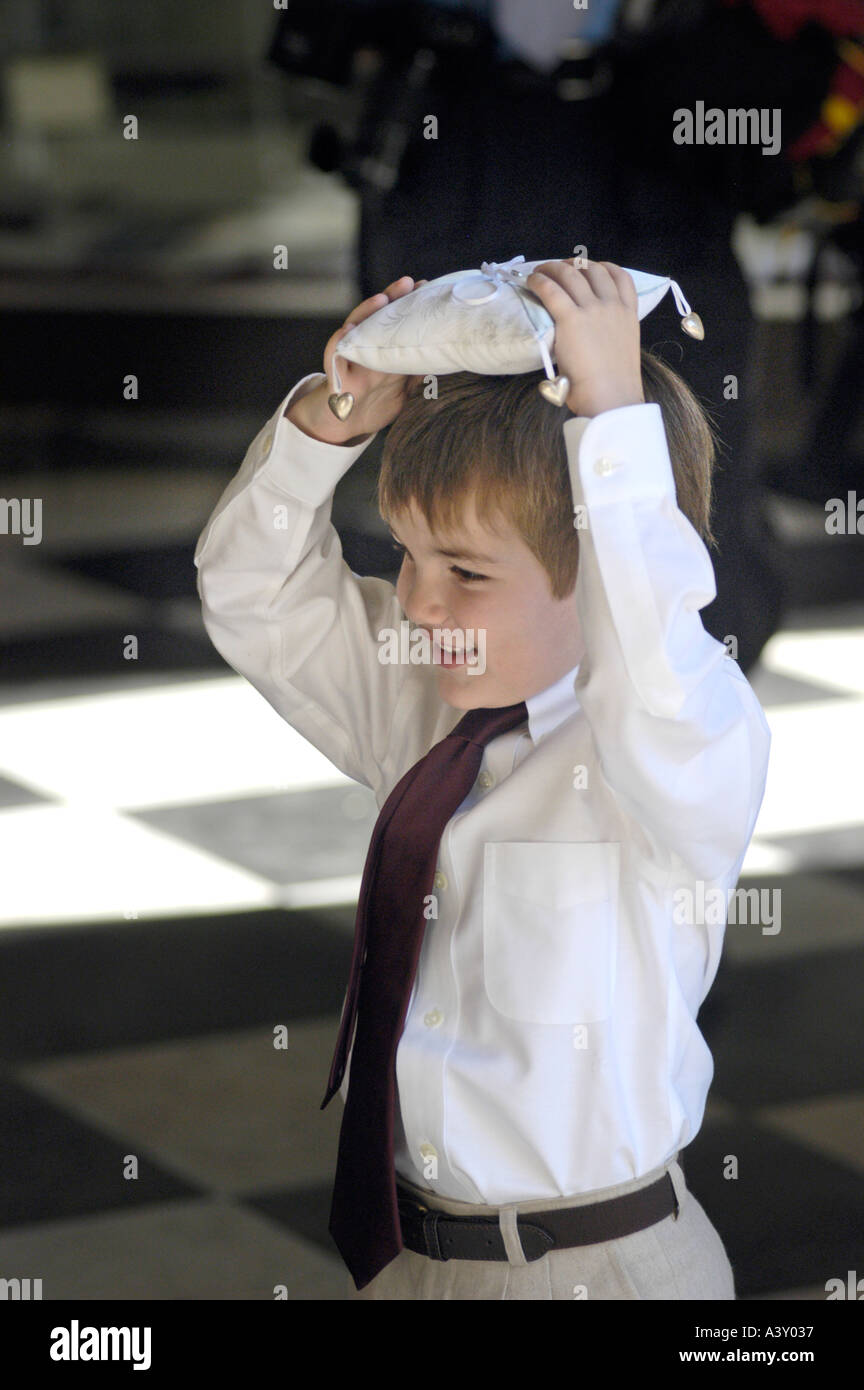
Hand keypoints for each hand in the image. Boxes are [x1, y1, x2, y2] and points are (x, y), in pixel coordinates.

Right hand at [287, 275, 426, 443]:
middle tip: (408, 283)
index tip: (428, 290)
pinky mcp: (337, 374)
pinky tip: (348, 329)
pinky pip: (334, 354)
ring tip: (381, 300)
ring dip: (367, 312)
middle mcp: (368, 347)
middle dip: (393, 298)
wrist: (349, 424)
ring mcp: (351, 358)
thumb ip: (418, 371)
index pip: (398, 320)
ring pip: (357, 328)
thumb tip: (448, 361)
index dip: (411, 304)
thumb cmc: (376, 400)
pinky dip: (340, 340)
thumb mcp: (403, 386)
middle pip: (379, 317)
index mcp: (385, 348)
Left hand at [525, 260, 643, 418]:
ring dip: (552, 268)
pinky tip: (531, 282)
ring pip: (570, 274)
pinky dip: (539, 281)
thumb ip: (610, 333)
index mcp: (628, 313)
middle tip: (557, 270)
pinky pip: (551, 290)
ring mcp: (592, 309)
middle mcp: (612, 305)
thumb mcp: (622, 348)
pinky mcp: (571, 318)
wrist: (610, 397)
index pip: (620, 276)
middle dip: (572, 265)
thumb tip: (588, 336)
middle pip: (591, 269)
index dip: (601, 267)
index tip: (588, 269)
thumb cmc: (613, 386)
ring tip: (539, 272)